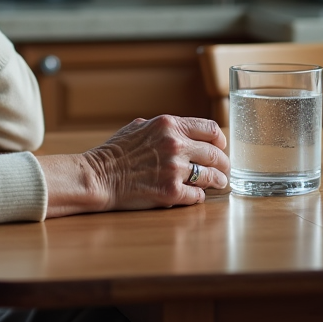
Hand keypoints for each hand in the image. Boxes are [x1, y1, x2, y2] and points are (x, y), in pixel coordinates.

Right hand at [84, 115, 229, 210]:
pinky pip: (197, 195)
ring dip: (217, 181)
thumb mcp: (141, 126)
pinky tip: (196, 195)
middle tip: (224, 169)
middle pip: (216, 154)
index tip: (220, 147)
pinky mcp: (171, 192)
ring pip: (212, 176)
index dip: (219, 140)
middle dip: (223, 163)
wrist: (98, 176)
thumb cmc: (116, 152)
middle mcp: (175, 145)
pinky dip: (199, 196)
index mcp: (169, 125)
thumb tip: (186, 132)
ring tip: (219, 183)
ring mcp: (174, 169)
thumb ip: (166, 127)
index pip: (210, 129)